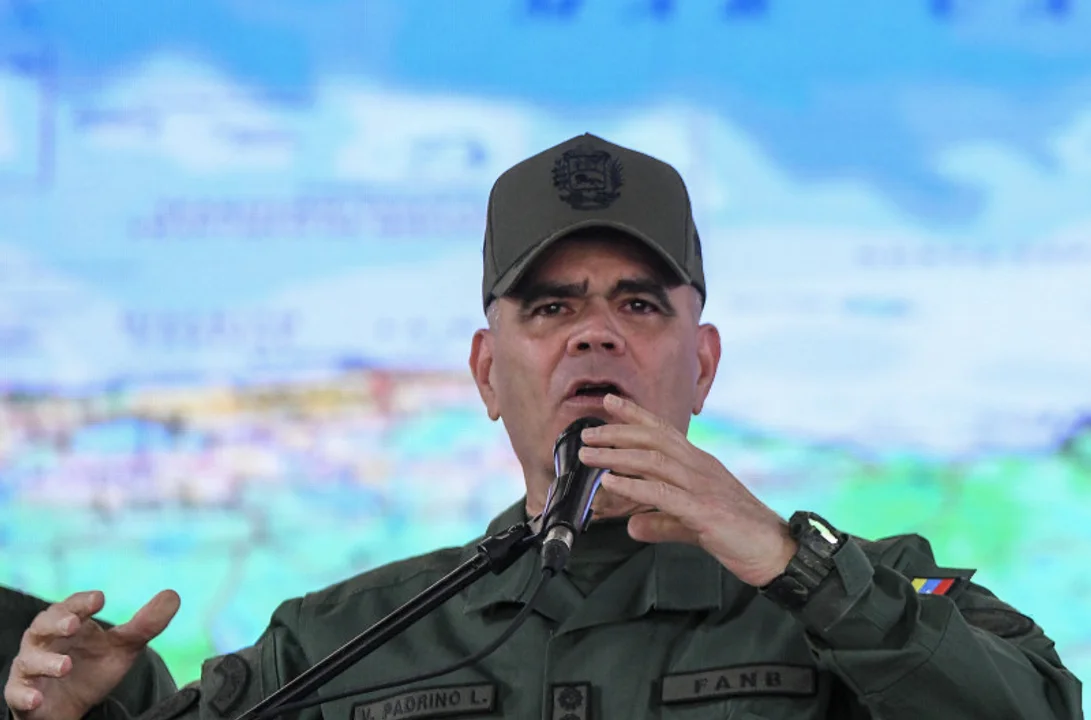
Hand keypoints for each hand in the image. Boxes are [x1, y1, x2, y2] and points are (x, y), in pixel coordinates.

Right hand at [4, 589, 180, 719]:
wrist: (71, 706)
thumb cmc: (93, 667)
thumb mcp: (123, 647)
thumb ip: (146, 624)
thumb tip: (173, 595)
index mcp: (70, 623)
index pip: (72, 606)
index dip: (82, 602)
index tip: (100, 599)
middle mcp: (45, 640)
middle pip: (44, 625)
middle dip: (58, 623)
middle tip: (74, 625)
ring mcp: (30, 667)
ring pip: (29, 659)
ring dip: (45, 661)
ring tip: (65, 666)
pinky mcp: (21, 694)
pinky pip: (16, 693)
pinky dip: (24, 695)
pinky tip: (37, 699)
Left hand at [578, 394, 796, 586]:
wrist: (778, 551)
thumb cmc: (741, 534)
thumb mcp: (693, 525)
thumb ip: (662, 522)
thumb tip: (633, 526)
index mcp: (700, 465)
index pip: (664, 432)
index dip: (636, 415)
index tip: (610, 402)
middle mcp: (700, 468)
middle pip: (653, 439)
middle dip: (617, 432)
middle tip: (588, 433)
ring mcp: (702, 486)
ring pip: (654, 461)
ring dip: (617, 455)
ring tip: (590, 455)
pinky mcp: (703, 510)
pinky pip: (662, 493)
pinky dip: (633, 485)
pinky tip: (611, 483)